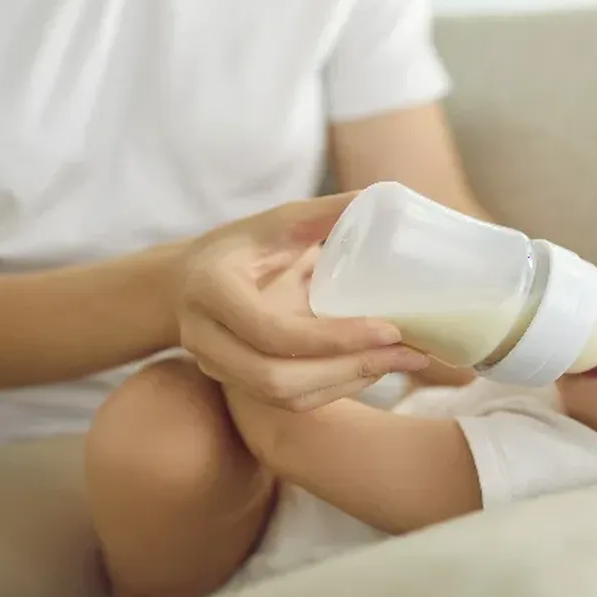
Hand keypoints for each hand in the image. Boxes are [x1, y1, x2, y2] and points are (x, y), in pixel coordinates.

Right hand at [174, 192, 430, 410]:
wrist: (187, 282)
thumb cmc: (240, 246)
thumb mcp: (275, 222)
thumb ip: (323, 213)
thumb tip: (380, 195)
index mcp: (212, 290)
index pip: (273, 332)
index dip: (334, 338)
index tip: (390, 329)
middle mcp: (205, 337)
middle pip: (277, 378)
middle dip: (349, 368)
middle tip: (409, 354)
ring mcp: (216, 367)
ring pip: (286, 397)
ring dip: (349, 383)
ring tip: (402, 362)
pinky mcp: (236, 384)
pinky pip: (289, 402)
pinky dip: (336, 388)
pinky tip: (374, 368)